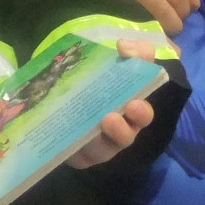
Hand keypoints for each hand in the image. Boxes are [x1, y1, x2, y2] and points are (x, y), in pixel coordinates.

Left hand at [67, 37, 159, 166]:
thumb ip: (132, 50)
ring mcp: (97, 146)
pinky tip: (67, 137)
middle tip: (110, 117)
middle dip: (121, 130)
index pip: (142, 116)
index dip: (141, 113)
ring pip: (100, 150)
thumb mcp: (118, 58)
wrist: (62, 84)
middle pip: (124, 139)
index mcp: (131, 110)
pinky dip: (73, 149)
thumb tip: (124, 47)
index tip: (134, 104)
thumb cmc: (100, 74)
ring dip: (96, 140)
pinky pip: (76, 157)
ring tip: (87, 128)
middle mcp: (118, 132)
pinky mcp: (77, 156)